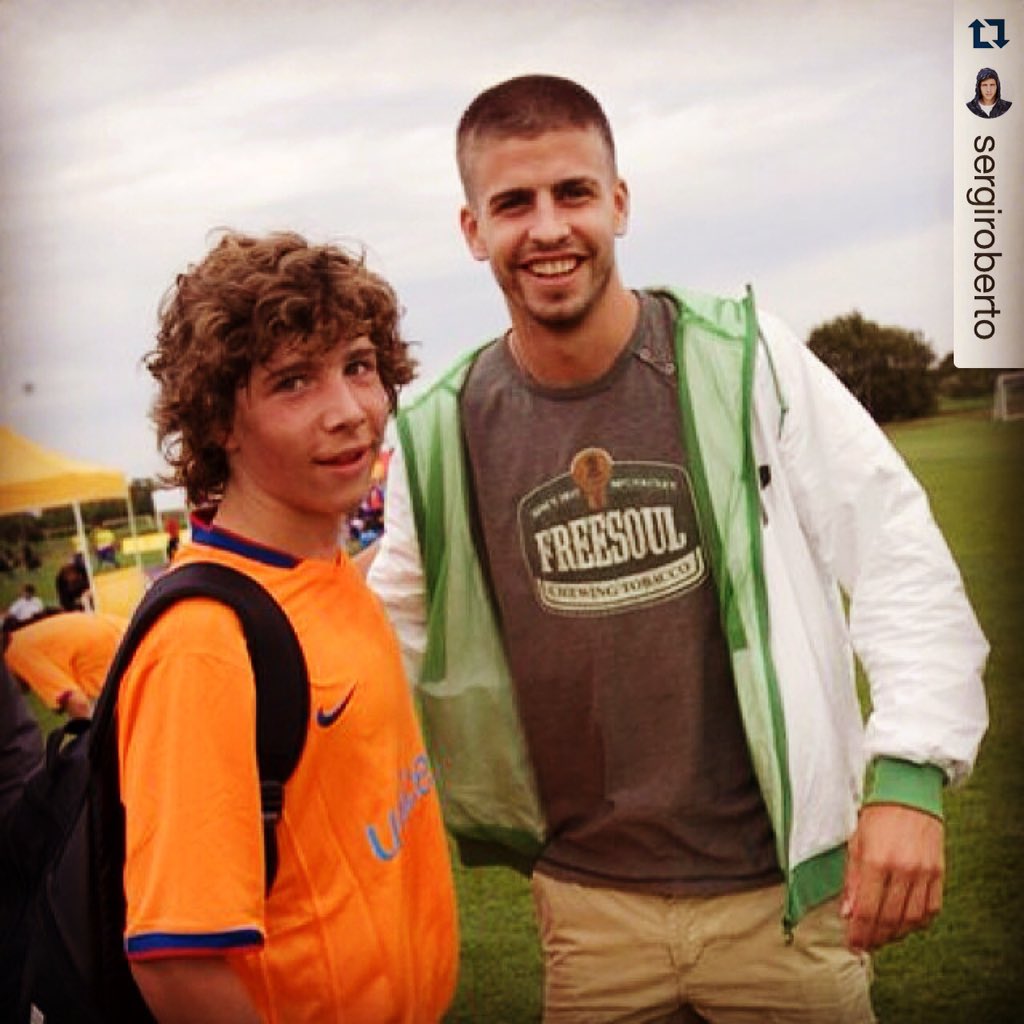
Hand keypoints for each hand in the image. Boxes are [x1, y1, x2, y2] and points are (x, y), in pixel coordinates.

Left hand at [840, 803, 943, 951]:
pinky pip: (932, 909)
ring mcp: (924, 873)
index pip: (867, 910)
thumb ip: (852, 879)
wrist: (909, 793)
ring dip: (896, 934)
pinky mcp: (939, 873)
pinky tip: (906, 924)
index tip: (852, 943)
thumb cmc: (876, 815)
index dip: (859, 932)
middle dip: (876, 937)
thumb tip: (848, 913)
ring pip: (912, 919)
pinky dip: (918, 922)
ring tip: (883, 937)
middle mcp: (902, 870)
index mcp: (876, 861)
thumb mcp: (855, 842)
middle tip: (865, 945)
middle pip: (889, 919)